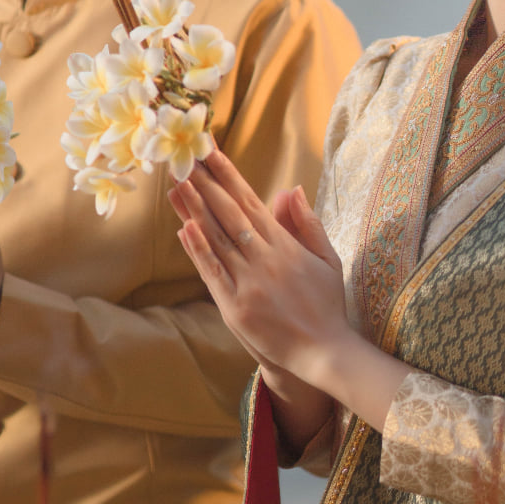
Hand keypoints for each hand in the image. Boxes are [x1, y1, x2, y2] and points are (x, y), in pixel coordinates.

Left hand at [169, 150, 353, 390]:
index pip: (251, 202)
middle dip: (206, 183)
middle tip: (185, 156)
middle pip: (229, 214)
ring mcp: (248, 283)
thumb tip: (291, 189)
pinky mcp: (235, 307)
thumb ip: (308, 224)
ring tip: (177, 182)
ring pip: (217, 239)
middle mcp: (265, 260)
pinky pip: (213, 273)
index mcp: (285, 246)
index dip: (229, 176)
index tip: (212, 152)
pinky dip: (199, 251)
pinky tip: (185, 228)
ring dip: (194, 209)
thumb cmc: (327, 305)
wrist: (324, 351)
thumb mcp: (327, 259)